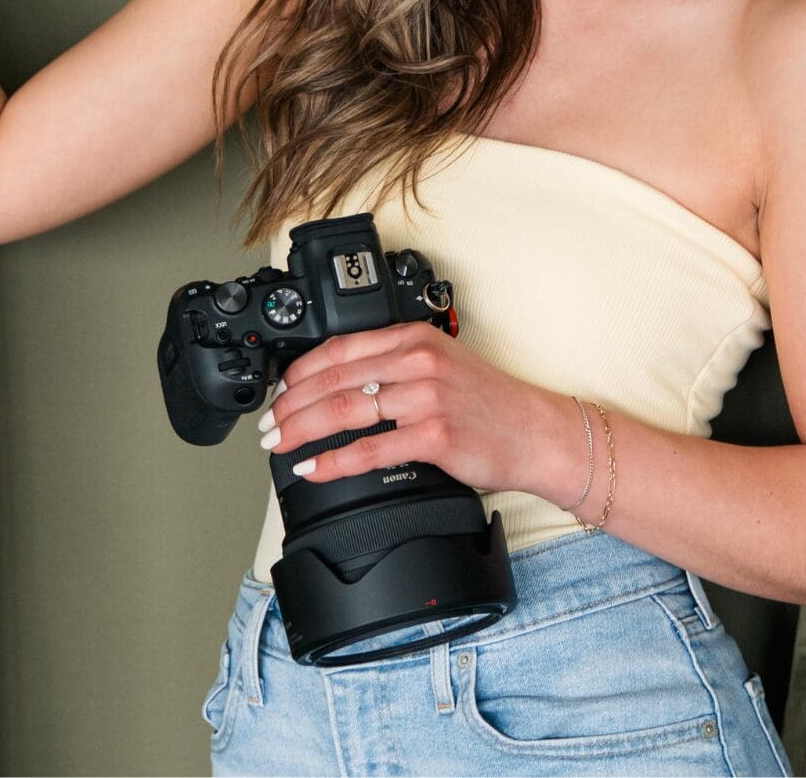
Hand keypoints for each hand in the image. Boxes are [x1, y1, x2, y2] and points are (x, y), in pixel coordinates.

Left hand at [260, 321, 576, 498]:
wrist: (535, 432)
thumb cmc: (489, 403)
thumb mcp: (440, 363)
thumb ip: (395, 365)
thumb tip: (338, 385)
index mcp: (414, 337)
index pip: (340, 347)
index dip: (300, 372)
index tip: (280, 392)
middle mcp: (418, 361)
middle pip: (334, 379)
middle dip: (291, 405)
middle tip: (269, 425)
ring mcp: (426, 397)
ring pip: (345, 411)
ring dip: (302, 430)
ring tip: (280, 445)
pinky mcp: (434, 436)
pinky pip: (370, 450)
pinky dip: (334, 462)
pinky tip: (314, 467)